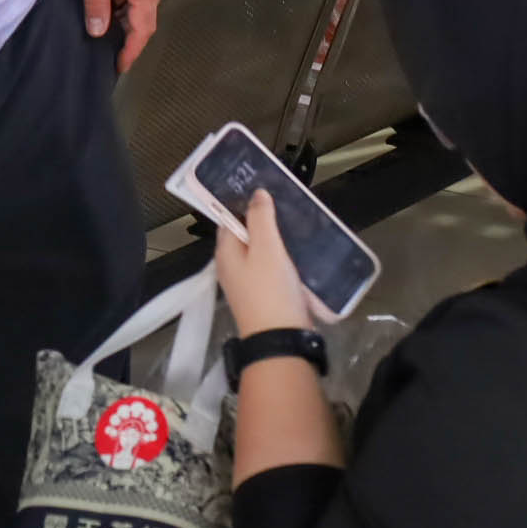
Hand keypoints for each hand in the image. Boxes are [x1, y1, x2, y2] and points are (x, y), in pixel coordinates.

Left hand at [215, 191, 314, 334]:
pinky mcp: (265, 295)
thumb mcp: (266, 248)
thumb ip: (260, 218)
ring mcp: (248, 282)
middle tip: (286, 202)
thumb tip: (256, 194)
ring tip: (297, 221)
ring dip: (277, 238)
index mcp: (225, 252)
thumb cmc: (270, 290)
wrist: (282, 340)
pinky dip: (284, 257)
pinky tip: (301, 250)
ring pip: (261, 251)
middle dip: (264, 219)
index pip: (229, 217)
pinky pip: (272, 268)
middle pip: (246, 234)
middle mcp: (232, 266)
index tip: (265, 186)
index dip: (244, 202)